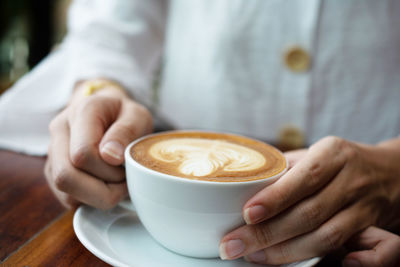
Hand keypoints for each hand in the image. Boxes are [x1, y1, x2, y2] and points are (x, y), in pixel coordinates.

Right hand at [44, 81, 152, 208]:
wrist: (109, 110)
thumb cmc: (125, 115)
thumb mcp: (137, 116)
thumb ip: (127, 131)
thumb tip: (111, 156)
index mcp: (82, 112)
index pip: (83, 154)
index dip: (109, 170)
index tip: (128, 167)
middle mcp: (60, 130)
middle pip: (66, 176)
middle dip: (101, 190)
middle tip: (124, 183)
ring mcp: (53, 152)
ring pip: (64, 190)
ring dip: (96, 196)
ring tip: (116, 183)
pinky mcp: (53, 170)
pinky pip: (66, 197)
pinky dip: (89, 200)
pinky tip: (105, 186)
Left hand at [219, 136, 399, 263]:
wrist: (389, 172)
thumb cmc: (339, 163)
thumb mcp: (314, 153)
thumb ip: (285, 168)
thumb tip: (244, 183)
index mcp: (333, 155)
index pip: (304, 177)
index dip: (275, 198)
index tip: (247, 214)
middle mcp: (351, 180)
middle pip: (310, 213)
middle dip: (267, 233)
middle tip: (233, 244)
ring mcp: (365, 206)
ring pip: (328, 236)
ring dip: (286, 252)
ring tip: (253, 256)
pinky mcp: (374, 227)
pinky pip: (375, 251)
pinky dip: (353, 263)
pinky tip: (314, 265)